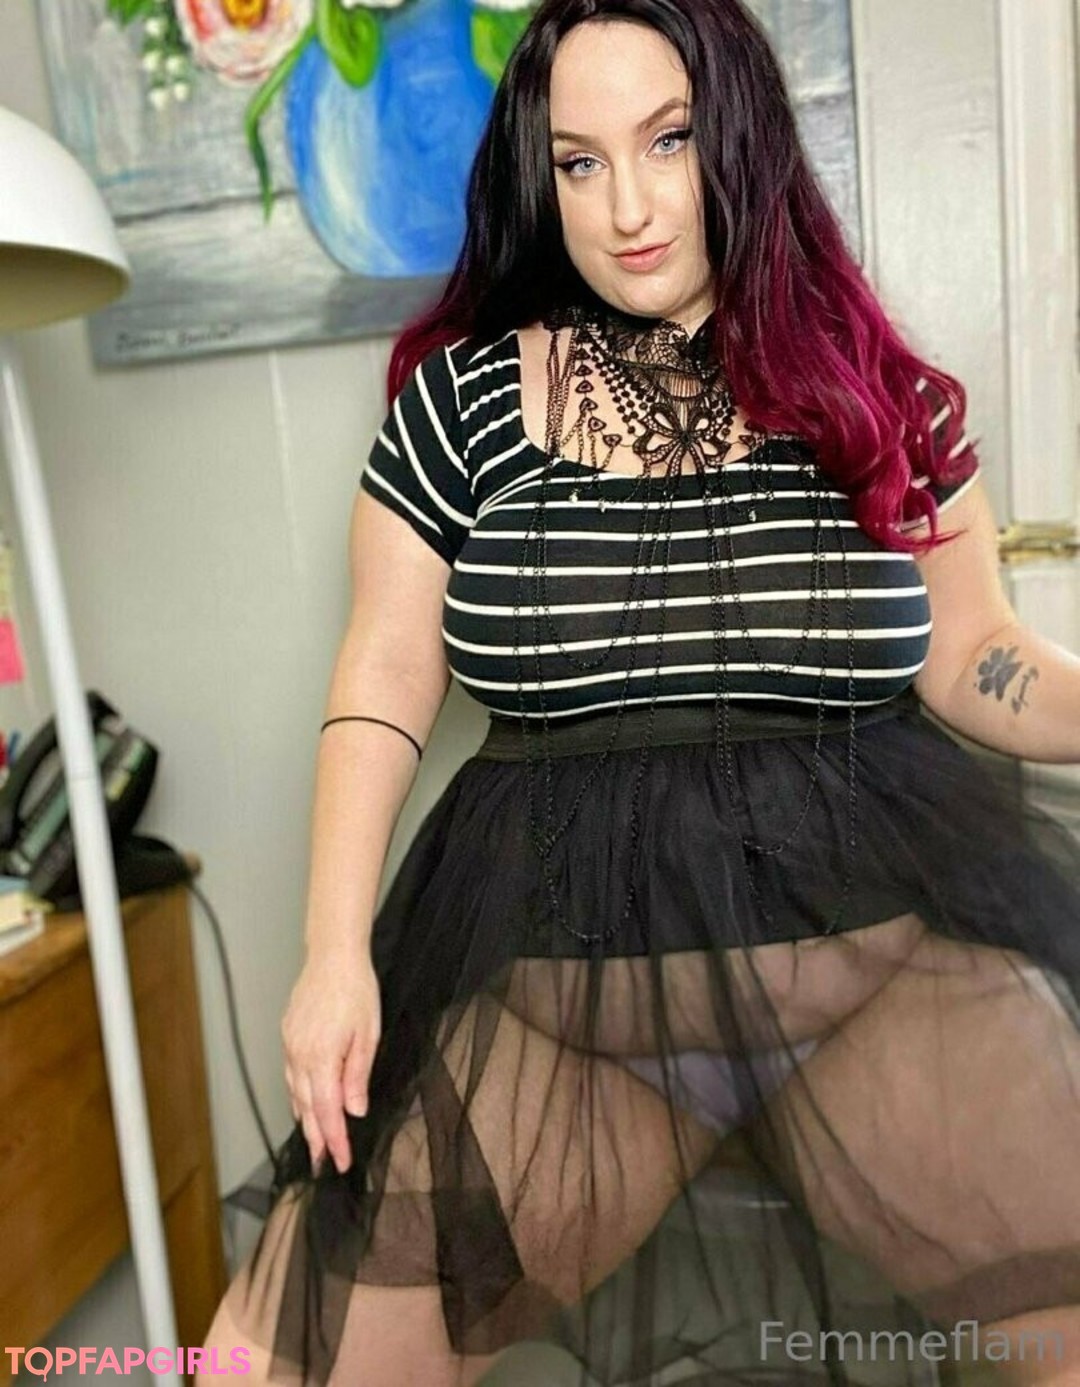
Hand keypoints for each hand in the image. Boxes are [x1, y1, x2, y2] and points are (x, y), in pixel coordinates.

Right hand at [281, 948, 380, 1173]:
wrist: (333, 956)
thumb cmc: (357, 990)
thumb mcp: (368, 1035)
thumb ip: (358, 1076)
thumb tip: (353, 1111)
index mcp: (322, 1058)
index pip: (327, 1111)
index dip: (334, 1140)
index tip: (341, 1162)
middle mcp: (299, 1055)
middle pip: (306, 1108)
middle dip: (316, 1138)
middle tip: (322, 1164)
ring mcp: (290, 1045)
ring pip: (294, 1092)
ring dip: (305, 1119)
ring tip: (315, 1141)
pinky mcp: (287, 1035)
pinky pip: (290, 1074)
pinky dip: (298, 1094)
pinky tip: (304, 1102)